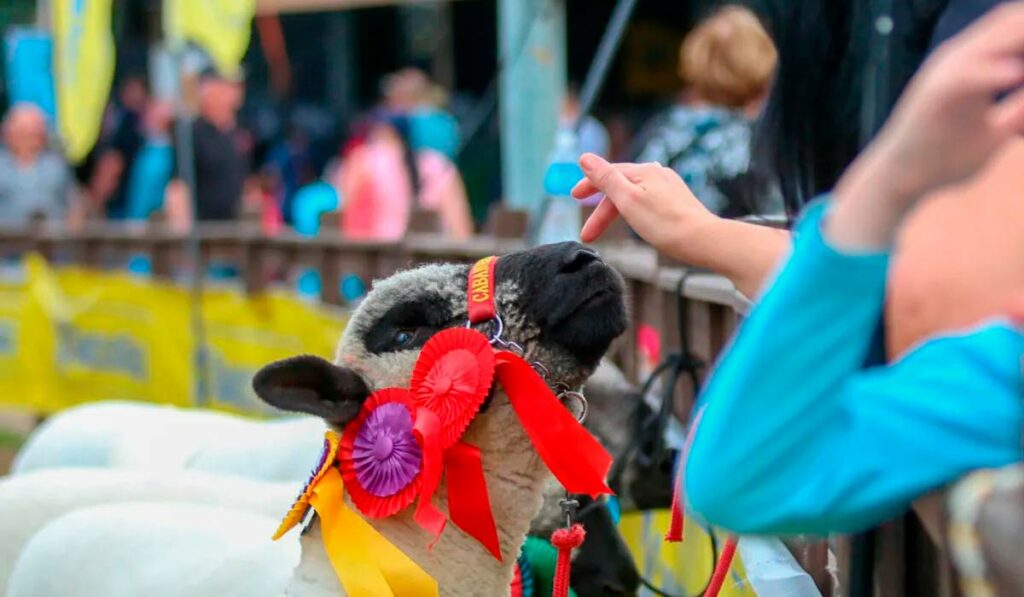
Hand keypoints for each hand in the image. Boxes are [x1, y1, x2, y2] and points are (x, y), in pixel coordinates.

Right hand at [572, 155, 716, 254]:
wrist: (703, 240)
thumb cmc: (665, 224)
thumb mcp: (627, 200)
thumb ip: (605, 178)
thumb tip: (584, 157)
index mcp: (644, 171)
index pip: (608, 174)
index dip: (589, 186)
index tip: (574, 197)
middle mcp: (658, 174)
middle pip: (621, 187)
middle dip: (602, 210)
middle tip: (588, 233)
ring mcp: (669, 187)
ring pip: (634, 195)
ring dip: (616, 212)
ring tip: (608, 230)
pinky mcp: (678, 202)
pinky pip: (647, 202)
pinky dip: (632, 212)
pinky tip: (634, 223)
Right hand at [846, 3, 1023, 205]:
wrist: (901, 179)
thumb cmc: (944, 156)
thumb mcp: (996, 130)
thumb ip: (1019, 110)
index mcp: (975, 63)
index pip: (1017, 27)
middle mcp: (959, 58)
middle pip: (1011, 23)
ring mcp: (944, 73)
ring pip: (995, 40)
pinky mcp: (933, 96)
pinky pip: (968, 75)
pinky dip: (994, 72)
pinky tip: (1016, 75)